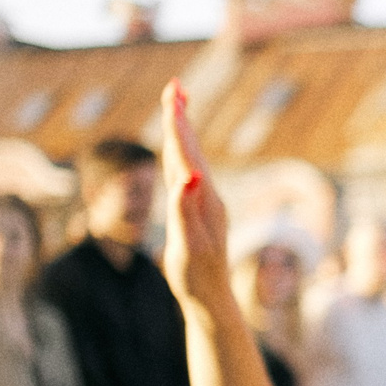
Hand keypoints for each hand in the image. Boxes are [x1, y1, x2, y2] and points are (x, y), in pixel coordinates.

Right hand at [159, 79, 233, 315]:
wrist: (212, 298)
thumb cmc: (196, 277)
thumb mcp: (188, 247)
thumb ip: (187, 211)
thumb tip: (191, 176)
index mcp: (202, 199)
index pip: (186, 153)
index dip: (177, 124)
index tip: (174, 94)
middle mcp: (207, 195)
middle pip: (190, 149)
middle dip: (180, 118)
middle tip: (175, 86)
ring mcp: (205, 202)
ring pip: (191, 158)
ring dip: (182, 131)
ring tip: (178, 106)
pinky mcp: (201, 211)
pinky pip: (189, 172)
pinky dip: (183, 154)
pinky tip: (180, 151)